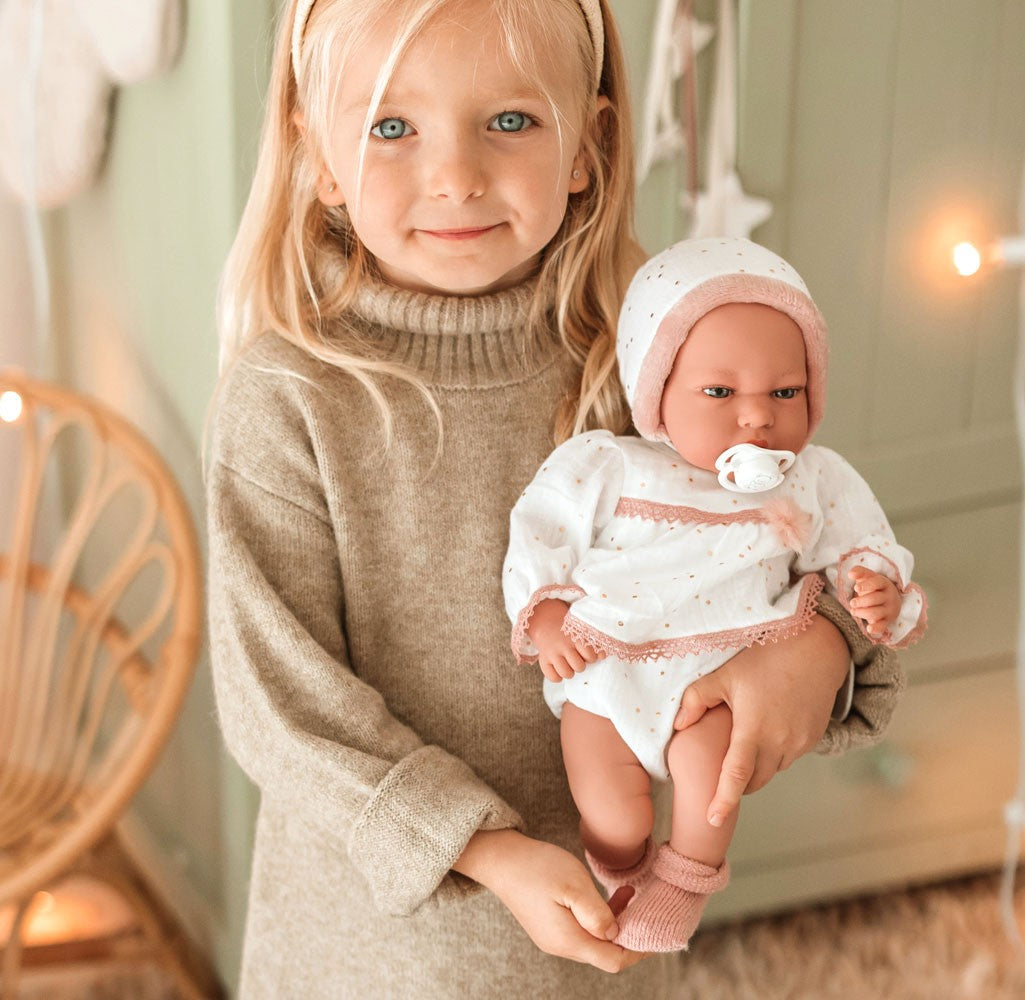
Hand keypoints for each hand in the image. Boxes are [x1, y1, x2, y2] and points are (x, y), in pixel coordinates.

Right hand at [453, 830, 645, 973]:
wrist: (501, 859)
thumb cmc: (537, 868)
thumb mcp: (573, 885)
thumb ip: (597, 913)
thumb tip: (615, 934)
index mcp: (569, 940)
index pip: (613, 960)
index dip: (638, 950)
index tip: (656, 932)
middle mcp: (561, 945)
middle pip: (605, 952)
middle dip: (629, 934)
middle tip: (647, 908)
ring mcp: (553, 936)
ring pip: (594, 938)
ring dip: (615, 921)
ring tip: (630, 893)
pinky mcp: (549, 924)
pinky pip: (582, 928)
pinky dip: (599, 915)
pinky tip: (609, 893)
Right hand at [527, 599, 597, 681]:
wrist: (546, 623)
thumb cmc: (569, 631)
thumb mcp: (581, 632)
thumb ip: (594, 643)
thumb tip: (602, 656)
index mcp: (574, 637)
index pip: (590, 655)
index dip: (591, 657)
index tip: (587, 654)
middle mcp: (562, 645)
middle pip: (579, 666)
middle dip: (580, 665)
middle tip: (577, 660)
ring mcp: (552, 653)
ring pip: (566, 674)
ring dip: (569, 672)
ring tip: (568, 665)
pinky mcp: (543, 660)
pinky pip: (553, 678)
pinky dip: (557, 677)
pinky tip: (558, 669)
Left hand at [672, 614, 849, 825]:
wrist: (817, 648)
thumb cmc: (765, 657)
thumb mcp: (725, 674)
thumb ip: (697, 700)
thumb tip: (678, 725)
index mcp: (754, 730)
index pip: (736, 775)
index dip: (723, 800)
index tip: (712, 821)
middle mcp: (780, 743)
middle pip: (754, 781)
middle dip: (737, 782)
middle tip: (720, 767)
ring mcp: (800, 743)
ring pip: (772, 770)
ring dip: (756, 767)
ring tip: (743, 741)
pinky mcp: (812, 738)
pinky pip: (788, 758)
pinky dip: (773, 754)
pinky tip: (765, 729)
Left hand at [848, 567, 899, 637]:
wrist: (890, 600)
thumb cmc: (874, 587)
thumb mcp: (868, 577)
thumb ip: (859, 572)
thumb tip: (850, 574)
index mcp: (884, 583)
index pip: (877, 583)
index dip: (866, 585)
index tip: (856, 588)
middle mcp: (889, 596)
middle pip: (875, 599)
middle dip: (861, 601)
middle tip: (852, 603)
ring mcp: (889, 609)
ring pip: (876, 612)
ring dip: (862, 613)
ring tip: (853, 611)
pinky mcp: (887, 621)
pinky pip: (882, 626)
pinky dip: (876, 629)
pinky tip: (869, 629)